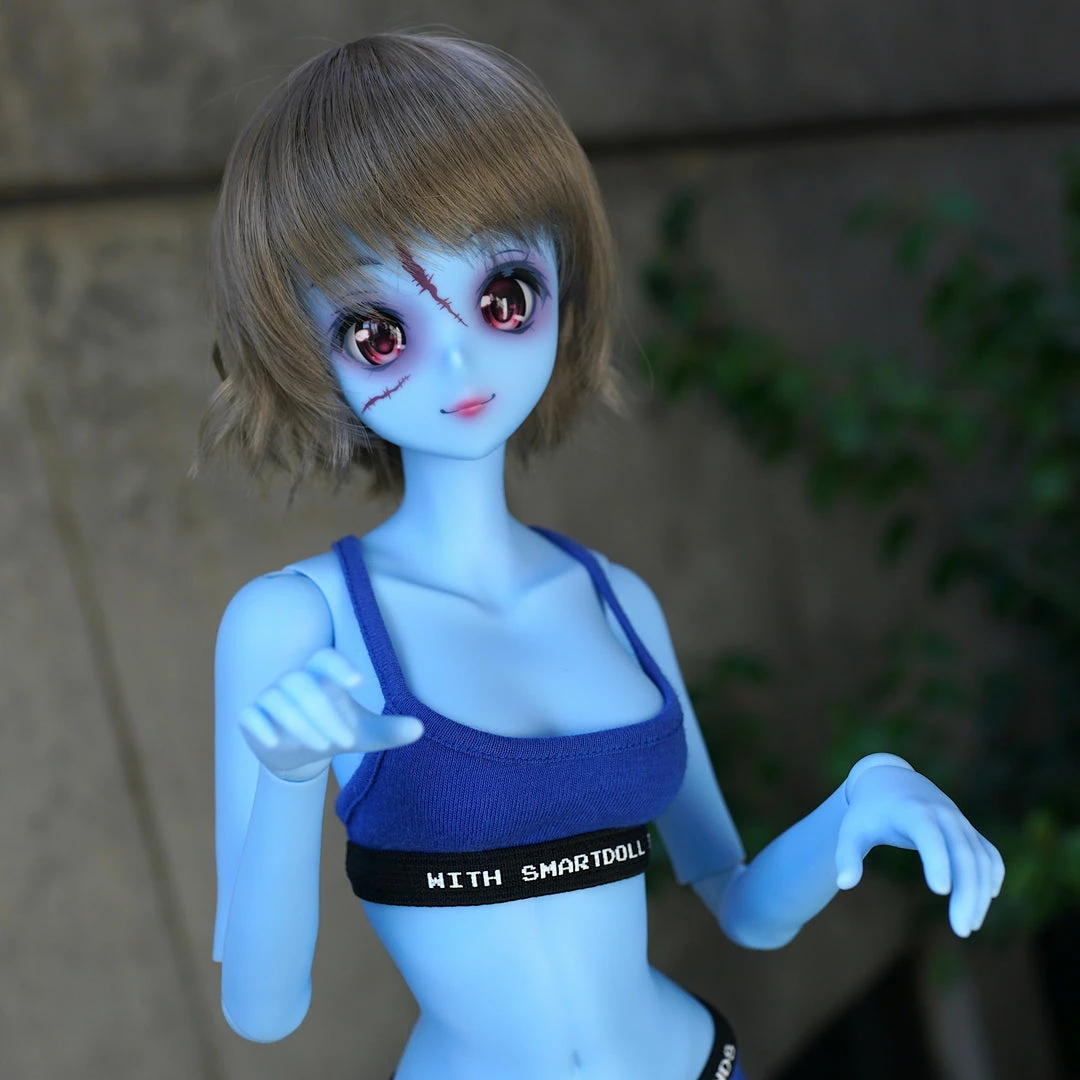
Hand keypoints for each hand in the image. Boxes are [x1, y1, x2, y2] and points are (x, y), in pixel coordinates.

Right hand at [238, 647, 422, 780]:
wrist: (300, 754)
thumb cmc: (336, 731)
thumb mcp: (365, 734)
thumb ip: (392, 730)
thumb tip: (420, 729)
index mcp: (322, 675)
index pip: (326, 658)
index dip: (340, 666)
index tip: (359, 682)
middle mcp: (294, 681)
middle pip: (304, 686)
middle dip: (325, 714)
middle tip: (347, 741)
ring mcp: (270, 697)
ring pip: (278, 700)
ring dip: (301, 724)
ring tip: (325, 746)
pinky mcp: (252, 717)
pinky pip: (251, 715)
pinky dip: (261, 727)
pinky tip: (276, 743)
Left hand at [835, 764, 1004, 936]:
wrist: (891, 781)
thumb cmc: (869, 812)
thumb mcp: (852, 830)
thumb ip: (847, 856)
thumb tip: (843, 884)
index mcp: (912, 811)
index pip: (928, 835)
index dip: (936, 859)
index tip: (940, 891)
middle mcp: (942, 814)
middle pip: (963, 854)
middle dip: (967, 893)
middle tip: (961, 930)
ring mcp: (959, 821)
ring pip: (981, 858)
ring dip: (980, 893)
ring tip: (968, 926)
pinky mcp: (968, 830)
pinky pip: (989, 853)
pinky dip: (992, 875)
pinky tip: (986, 899)